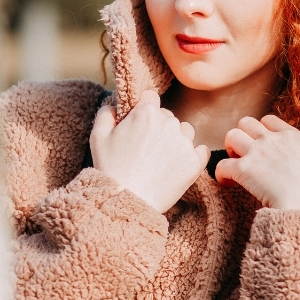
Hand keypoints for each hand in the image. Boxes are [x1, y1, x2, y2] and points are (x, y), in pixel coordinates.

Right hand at [90, 89, 209, 212]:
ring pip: (185, 131)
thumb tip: (115, 104)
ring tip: (161, 158)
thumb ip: (107, 113)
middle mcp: (169, 124)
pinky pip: (201, 150)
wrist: (128, 201)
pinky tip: (178, 164)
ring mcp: (184, 143)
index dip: (144, 108)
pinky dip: (192, 155)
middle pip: (168, 116)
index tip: (139, 122)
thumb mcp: (98, 137)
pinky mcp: (195, 162)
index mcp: (146, 113)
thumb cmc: (110, 169)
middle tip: (146, 147)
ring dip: (176, 139)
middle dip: (158, 126)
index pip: (151, 97)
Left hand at [216, 115, 299, 211]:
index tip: (261, 147)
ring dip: (230, 150)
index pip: (268, 120)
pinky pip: (222, 165)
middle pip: (246, 122)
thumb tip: (299, 173)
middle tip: (245, 156)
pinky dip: (221, 174)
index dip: (261, 132)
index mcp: (292, 136)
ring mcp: (257, 152)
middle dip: (243, 137)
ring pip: (231, 135)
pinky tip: (227, 184)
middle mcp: (273, 139)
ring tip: (236, 166)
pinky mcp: (244, 169)